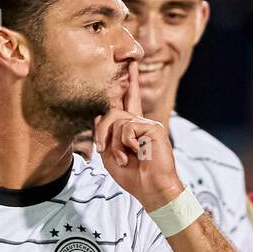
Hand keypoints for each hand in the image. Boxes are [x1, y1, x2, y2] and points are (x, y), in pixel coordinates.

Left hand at [93, 62, 182, 211]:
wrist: (151, 189)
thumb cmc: (133, 175)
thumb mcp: (110, 154)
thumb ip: (104, 134)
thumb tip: (99, 114)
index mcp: (132, 127)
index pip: (128, 100)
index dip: (129, 81)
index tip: (130, 62)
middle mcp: (141, 121)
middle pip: (112, 112)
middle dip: (101, 132)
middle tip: (102, 149)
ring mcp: (147, 123)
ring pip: (117, 121)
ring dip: (114, 144)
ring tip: (125, 159)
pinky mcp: (153, 127)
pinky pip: (127, 128)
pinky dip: (126, 145)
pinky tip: (137, 153)